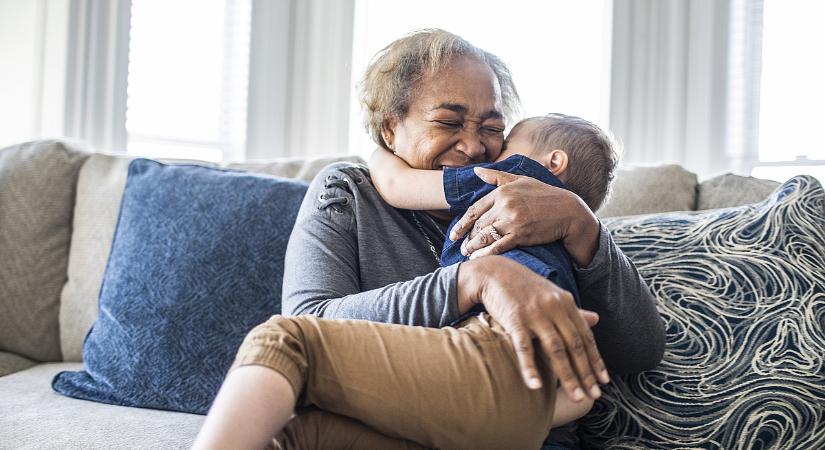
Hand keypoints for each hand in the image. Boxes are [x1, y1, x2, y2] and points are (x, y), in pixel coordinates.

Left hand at [450, 167, 600, 266]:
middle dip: (467, 237)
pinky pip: (497, 246)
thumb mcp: (521, 180)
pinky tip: (478, 258)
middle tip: (461, 246)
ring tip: (467, 253)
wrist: (568, 211)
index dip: (462, 223)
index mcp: (502, 192)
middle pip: (478, 224)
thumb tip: (475, 170)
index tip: (454, 233)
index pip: (475, 209)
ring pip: (484, 236)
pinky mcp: (521, 235)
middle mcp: (505, 205)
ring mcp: (512, 220)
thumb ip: (496, 176)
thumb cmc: (545, 195)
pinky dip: (485, 253)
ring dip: (472, 247)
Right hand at [458, 257, 609, 399]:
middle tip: (594, 395)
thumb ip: (574, 311)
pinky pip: (524, 347)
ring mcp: (535, 314)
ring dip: (567, 375)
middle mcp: (554, 308)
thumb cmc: (524, 287)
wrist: (494, 272)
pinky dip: (530, 367)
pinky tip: (536, 385)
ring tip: (576, 396)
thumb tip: (597, 320)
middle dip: (586, 372)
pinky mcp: (514, 319)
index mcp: (565, 303)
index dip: (595, 359)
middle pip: (574, 345)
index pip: (585, 336)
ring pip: (555, 349)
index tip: (604, 381)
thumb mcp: (553, 295)